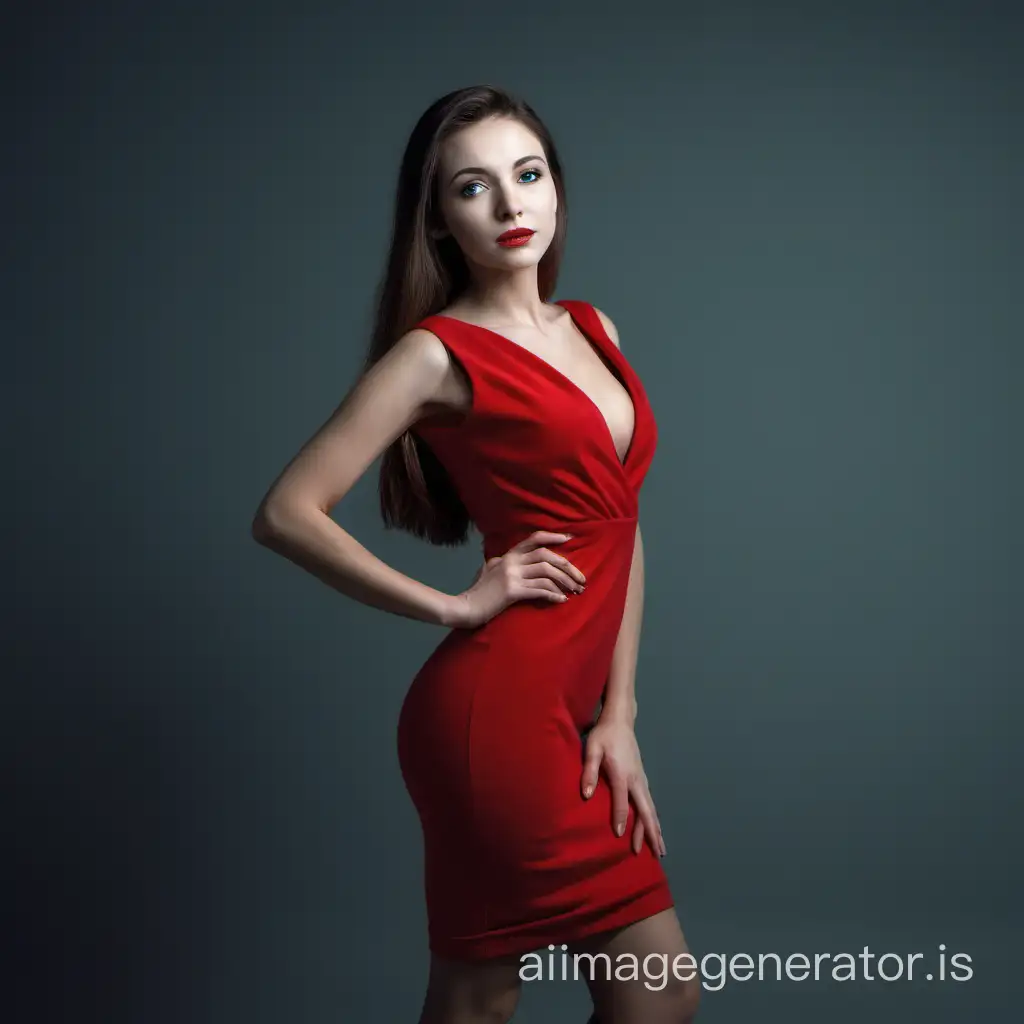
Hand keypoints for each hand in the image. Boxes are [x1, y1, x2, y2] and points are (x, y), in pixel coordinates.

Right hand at [450, 530, 586, 628]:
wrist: (465, 608)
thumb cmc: (478, 591)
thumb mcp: (488, 570)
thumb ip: (500, 562)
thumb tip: (508, 557)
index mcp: (508, 555)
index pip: (533, 539)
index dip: (553, 537)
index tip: (569, 539)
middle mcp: (511, 561)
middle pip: (546, 557)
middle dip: (568, 567)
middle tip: (581, 579)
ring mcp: (511, 576)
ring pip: (546, 573)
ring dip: (565, 582)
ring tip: (575, 591)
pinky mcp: (512, 592)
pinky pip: (539, 590)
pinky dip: (553, 595)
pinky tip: (562, 600)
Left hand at [581, 717, 665, 857]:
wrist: (620, 721)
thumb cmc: (603, 735)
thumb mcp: (592, 749)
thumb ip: (589, 771)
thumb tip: (586, 795)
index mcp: (622, 774)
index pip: (622, 801)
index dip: (620, 819)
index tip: (620, 837)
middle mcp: (636, 779)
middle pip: (646, 810)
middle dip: (651, 833)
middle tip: (655, 853)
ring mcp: (642, 779)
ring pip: (651, 809)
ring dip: (656, 829)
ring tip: (660, 849)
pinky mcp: (642, 778)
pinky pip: (650, 803)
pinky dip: (654, 818)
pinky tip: (655, 828)